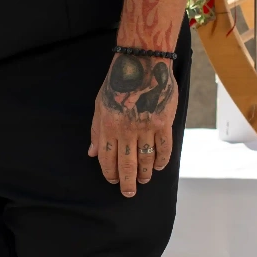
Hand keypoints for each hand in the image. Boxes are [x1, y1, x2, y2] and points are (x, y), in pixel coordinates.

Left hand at [89, 49, 177, 197]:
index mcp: (108, 127)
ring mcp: (146, 128)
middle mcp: (126, 131)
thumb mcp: (99, 105)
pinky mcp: (163, 123)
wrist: (142, 63)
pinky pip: (164, 148)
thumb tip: (92, 153)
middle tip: (129, 193)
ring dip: (145, 174)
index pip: (108, 159)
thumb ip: (97, 131)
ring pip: (146, 159)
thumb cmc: (118, 83)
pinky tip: (159, 167)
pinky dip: (162, 161)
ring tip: (144, 181)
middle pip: (127, 164)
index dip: (110, 173)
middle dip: (127, 182)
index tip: (113, 181)